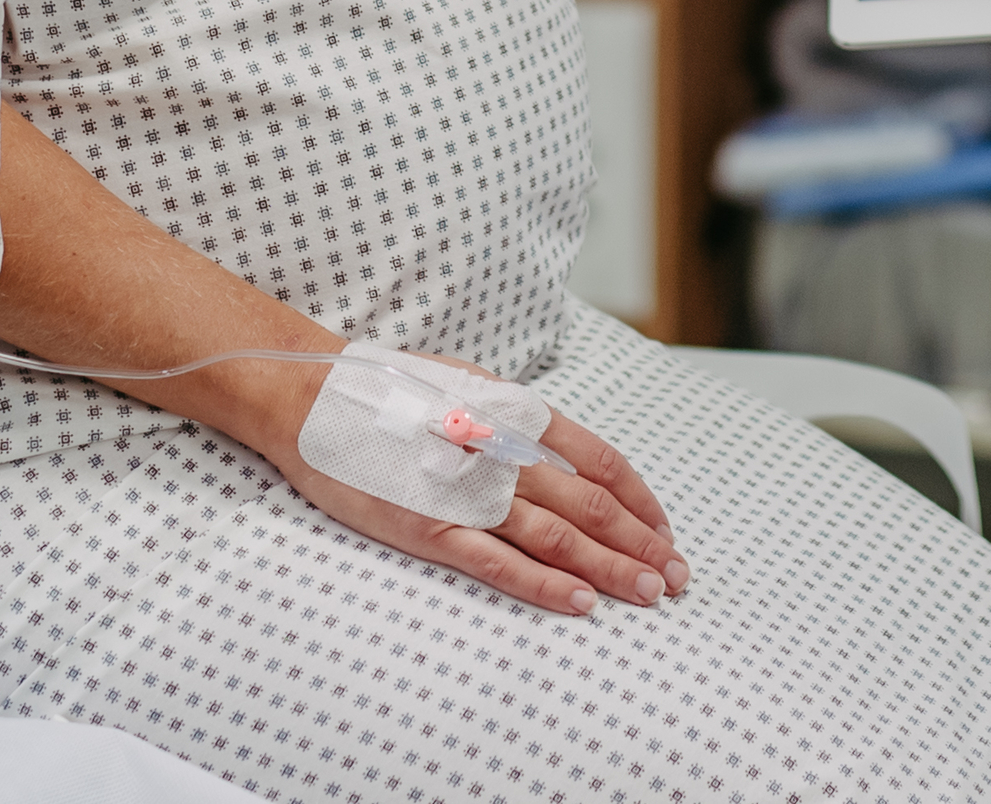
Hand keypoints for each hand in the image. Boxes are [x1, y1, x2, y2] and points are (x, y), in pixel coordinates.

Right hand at [277, 388, 692, 618]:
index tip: (664, 530)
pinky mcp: (431, 527)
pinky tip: (582, 603)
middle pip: (591, 507)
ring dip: (612, 569)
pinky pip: (500, 564)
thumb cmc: (391, 388)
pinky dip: (546, 585)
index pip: (601, 462)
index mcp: (517, 412)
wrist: (313, 397)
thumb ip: (516, 420)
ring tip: (649, 594)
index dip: (641, 501)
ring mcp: (468, 492)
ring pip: (559, 538)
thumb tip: (561, 451)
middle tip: (676, 577)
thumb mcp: (471, 386)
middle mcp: (503, 450)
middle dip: (642, 544)